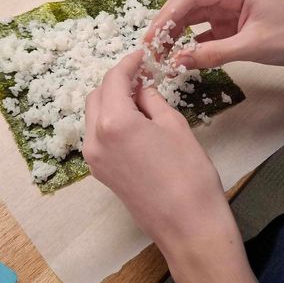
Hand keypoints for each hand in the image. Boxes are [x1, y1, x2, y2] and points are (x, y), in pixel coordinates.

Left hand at [83, 50, 235, 250]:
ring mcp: (94, 159)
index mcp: (113, 122)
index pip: (114, 80)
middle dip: (117, 81)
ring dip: (111, 101)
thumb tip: (142, 89)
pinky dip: (110, 121)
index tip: (142, 56)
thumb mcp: (174, 125)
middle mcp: (95, 139)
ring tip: (140, 97)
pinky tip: (134, 120)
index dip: (128, 63)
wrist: (188, 226)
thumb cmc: (189, 173)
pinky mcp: (101, 173)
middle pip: (97, 96)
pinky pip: (98, 136)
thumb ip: (152, 101)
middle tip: (142, 75)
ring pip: (94, 116)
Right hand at [144, 0, 283, 69]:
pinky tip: (178, 56)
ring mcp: (227, 7)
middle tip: (150, 48)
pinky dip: (189, 42)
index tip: (152, 37)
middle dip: (166, 24)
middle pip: (187, 3)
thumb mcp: (252, 47)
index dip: (168, 16)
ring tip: (159, 54)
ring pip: (191, 16)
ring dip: (175, 34)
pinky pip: (202, 29)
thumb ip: (214, 54)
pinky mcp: (229, 23)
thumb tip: (178, 61)